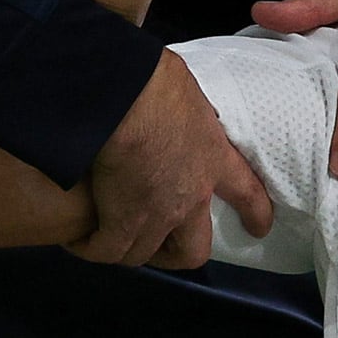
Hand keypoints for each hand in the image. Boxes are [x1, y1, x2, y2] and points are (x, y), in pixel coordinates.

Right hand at [67, 50, 272, 268]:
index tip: (259, 229)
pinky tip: (78, 240)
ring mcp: (158, 214)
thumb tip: (176, 107)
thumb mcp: (189, 95)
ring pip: (143, 253)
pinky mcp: (123, 222)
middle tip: (160, 249)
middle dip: (177, 254)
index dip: (255, 213)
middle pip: (194, 249)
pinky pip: (107, 250)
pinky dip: (92, 248)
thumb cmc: (158, 83)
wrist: (128, 100)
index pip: (246, 192)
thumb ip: (188, 114)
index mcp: (214, 158)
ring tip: (106, 240)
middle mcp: (192, 195)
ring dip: (127, 249)